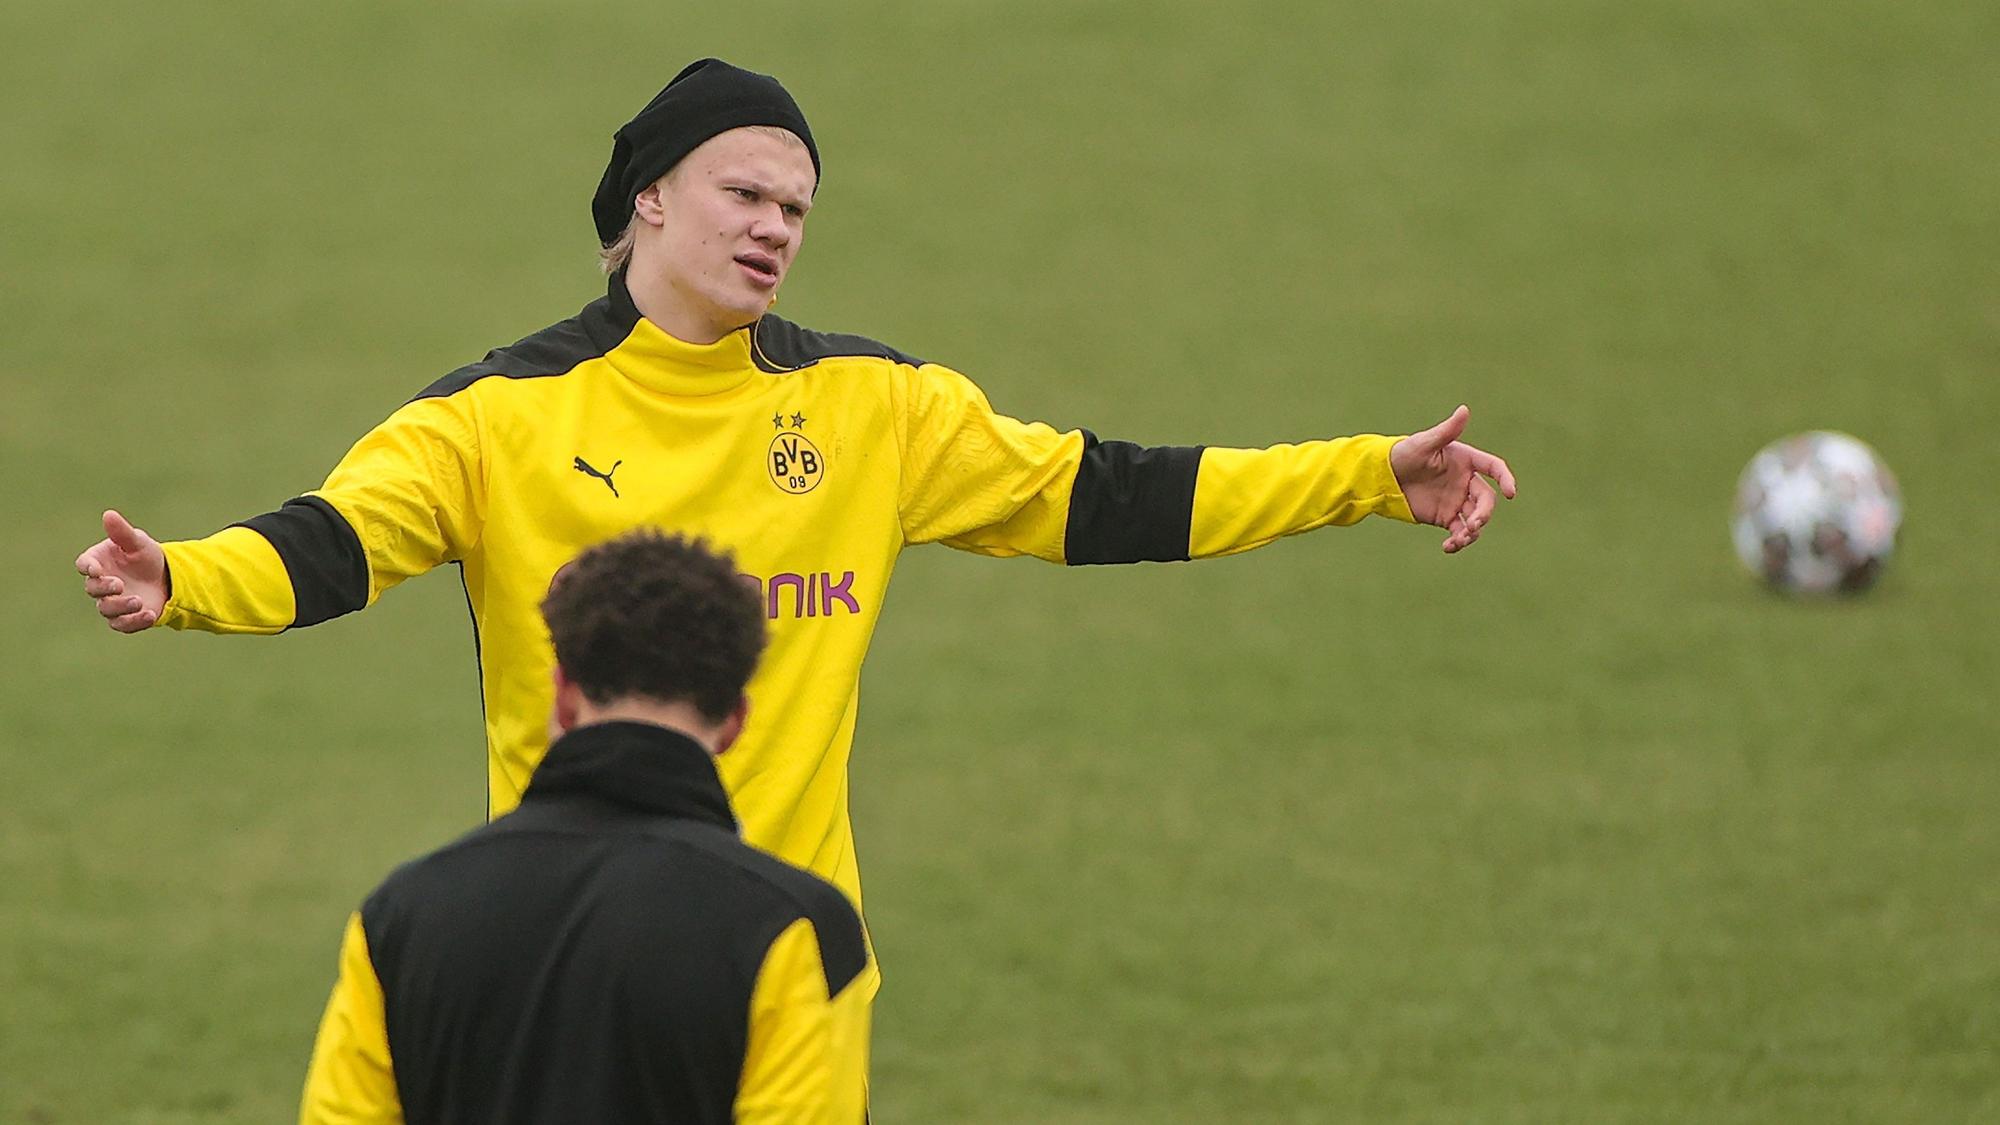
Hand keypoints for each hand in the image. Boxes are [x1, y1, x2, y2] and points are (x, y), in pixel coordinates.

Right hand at [75, 510, 168, 631]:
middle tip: (119, 584)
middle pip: (92, 589)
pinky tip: (149, 615)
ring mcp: (111, 602)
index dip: (87, 567)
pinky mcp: (125, 617)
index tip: (95, 569)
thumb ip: (122, 532)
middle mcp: (101, 584)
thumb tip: (109, 515)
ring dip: (121, 607)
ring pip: (106, 610)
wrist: (166, 577)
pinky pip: (122, 625)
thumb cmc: (145, 555)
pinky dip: (134, 622)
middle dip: (104, 588)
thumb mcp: (138, 542)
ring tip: (139, 601)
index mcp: (98, 562)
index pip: (84, 565)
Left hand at [1389, 405, 1517, 553]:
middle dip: (1484, 514)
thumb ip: (1446, 431)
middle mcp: (1466, 481)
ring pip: (1475, 519)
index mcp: (1466, 460)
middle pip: (1486, 500)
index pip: (1494, 468)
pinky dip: (1458, 541)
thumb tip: (1464, 410)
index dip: (1505, 479)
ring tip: (1458, 539)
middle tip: (1473, 525)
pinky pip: (1459, 532)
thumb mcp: (1424, 443)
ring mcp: (1457, 500)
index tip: (1510, 493)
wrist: (1384, 476)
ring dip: (1472, 531)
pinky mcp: (1445, 517)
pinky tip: (1448, 547)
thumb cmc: (1403, 454)